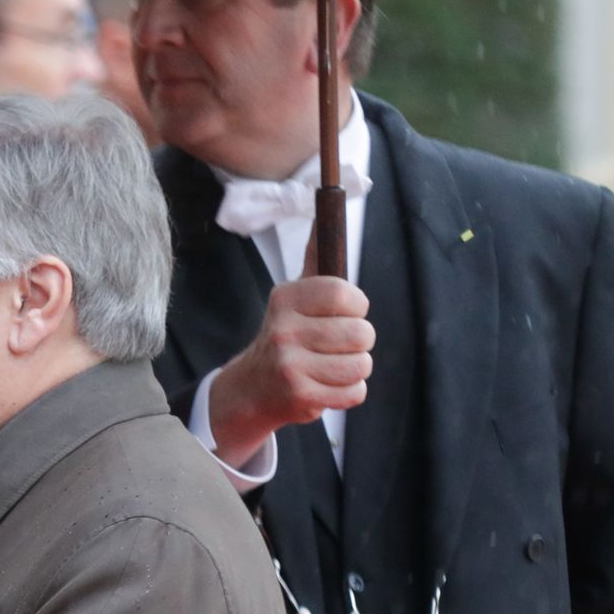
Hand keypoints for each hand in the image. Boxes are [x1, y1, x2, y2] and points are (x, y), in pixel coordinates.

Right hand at [208, 276, 372, 466]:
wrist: (252, 388)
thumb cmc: (286, 336)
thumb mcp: (294, 296)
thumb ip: (315, 258)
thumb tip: (325, 216)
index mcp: (285, 299)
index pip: (344, 294)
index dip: (356, 306)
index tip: (346, 312)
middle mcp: (284, 330)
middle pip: (361, 333)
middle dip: (359, 342)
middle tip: (336, 345)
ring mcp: (290, 366)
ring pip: (361, 365)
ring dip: (354, 368)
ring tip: (331, 366)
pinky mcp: (300, 397)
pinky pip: (355, 392)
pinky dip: (348, 392)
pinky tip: (326, 385)